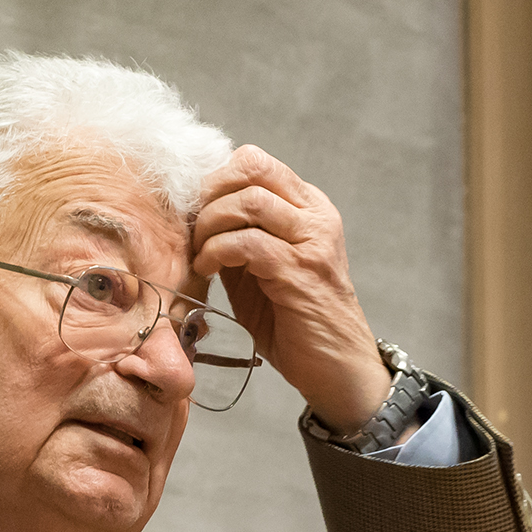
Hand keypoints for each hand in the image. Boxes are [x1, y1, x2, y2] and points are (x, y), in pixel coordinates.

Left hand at [191, 146, 392, 433]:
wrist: (338, 369)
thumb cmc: (297, 323)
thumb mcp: (263, 268)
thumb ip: (239, 236)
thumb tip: (194, 215)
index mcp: (310, 208)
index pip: (256, 162)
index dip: (217, 179)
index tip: (197, 210)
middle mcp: (316, 216)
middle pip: (252, 169)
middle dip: (209, 195)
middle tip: (193, 229)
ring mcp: (313, 242)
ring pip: (249, 201)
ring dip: (211, 224)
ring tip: (200, 253)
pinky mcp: (301, 271)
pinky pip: (247, 242)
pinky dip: (217, 251)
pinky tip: (207, 270)